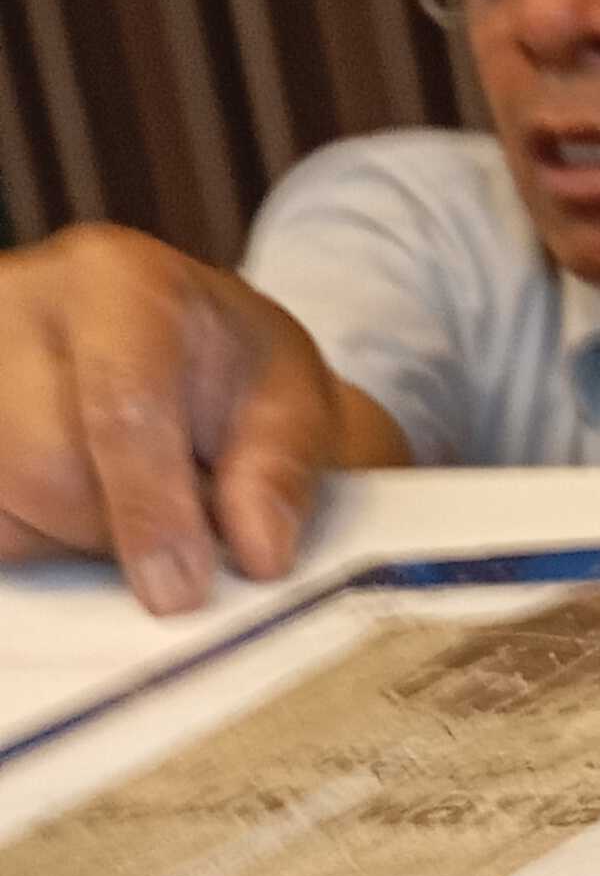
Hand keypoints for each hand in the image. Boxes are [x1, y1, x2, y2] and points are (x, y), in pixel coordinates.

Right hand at [0, 225, 349, 611]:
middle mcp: (17, 303)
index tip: (179, 592)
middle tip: (178, 525)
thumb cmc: (235, 372)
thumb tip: (259, 550)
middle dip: (118, 529)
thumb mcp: (295, 402)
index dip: (150, 511)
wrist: (179, 350)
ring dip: (72, 537)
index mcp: (118, 282)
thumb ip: (283, 471)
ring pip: (4, 501)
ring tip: (127, 498)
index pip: (118, 406)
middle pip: (44, 466)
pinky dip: (33, 537)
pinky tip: (73, 504)